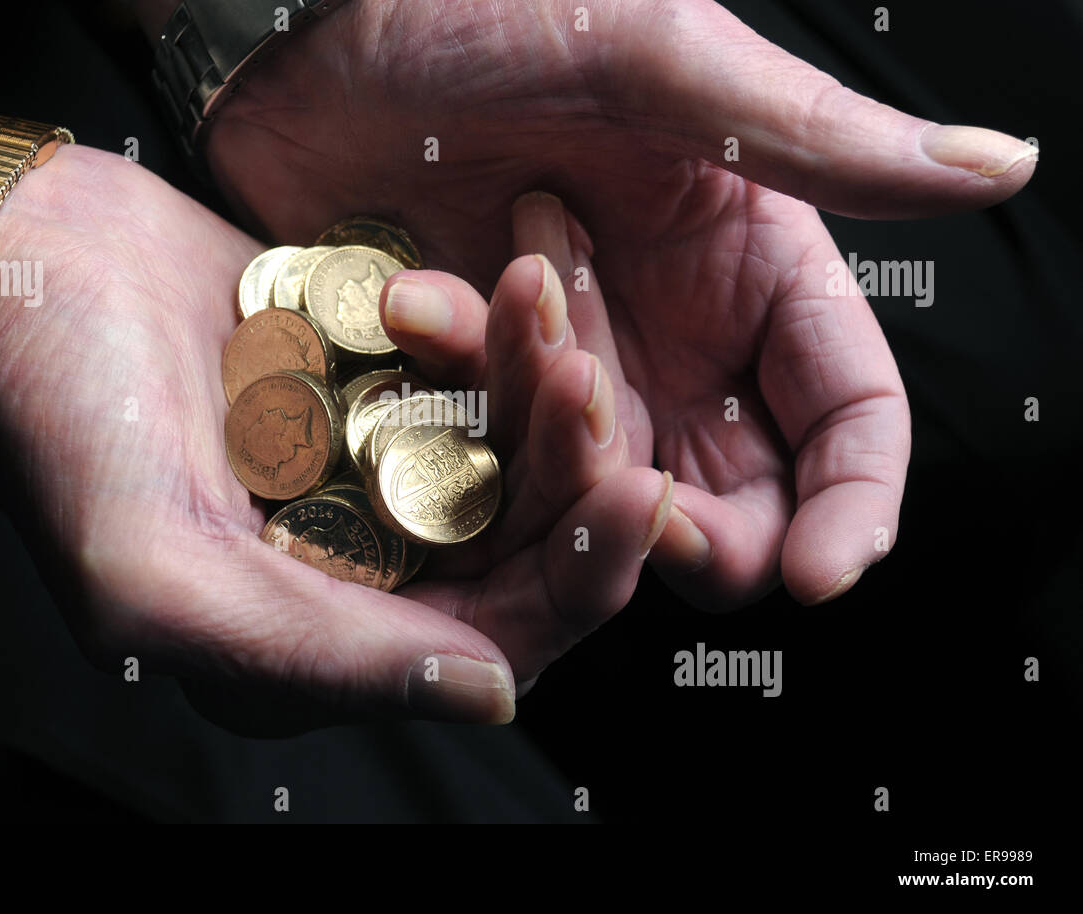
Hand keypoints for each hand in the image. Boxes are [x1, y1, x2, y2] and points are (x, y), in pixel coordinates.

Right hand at [0, 128, 665, 732]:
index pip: (493, 638)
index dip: (576, 579)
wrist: (13, 274)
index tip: (636, 492)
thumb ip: (316, 655)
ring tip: (540, 291)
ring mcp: (371, 470)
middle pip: (524, 539)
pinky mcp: (373, 384)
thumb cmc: (56, 428)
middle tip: (581, 368)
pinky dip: (498, 331)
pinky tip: (499, 276)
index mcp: (319, 641)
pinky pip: (479, 372)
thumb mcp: (159, 574)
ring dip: (545, 377)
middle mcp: (360, 567)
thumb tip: (490, 695)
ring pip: (516, 448)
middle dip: (573, 460)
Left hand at [202, 0, 1037, 607]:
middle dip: (698, 529)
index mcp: (751, 271)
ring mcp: (570, 369)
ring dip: (557, 434)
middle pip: (733, 497)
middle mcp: (671, 338)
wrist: (317, 33)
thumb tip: (995, 165)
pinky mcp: (477, 387)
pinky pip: (485, 453)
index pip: (845, 418)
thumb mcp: (662, 65)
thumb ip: (819, 142)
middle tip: (640, 499)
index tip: (824, 571)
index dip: (852, 505)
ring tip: (507, 292)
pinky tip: (409, 299)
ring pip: (602, 493)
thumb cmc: (487, 12)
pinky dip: (458, 397)